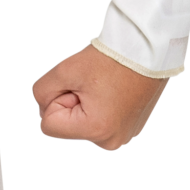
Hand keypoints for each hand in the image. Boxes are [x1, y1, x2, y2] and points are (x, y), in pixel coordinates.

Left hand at [31, 43, 166, 150]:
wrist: (147, 48)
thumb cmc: (113, 58)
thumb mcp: (64, 70)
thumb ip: (41, 92)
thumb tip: (43, 104)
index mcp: (96, 130)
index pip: (48, 125)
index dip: (56, 100)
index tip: (76, 85)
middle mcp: (112, 140)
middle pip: (67, 126)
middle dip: (71, 103)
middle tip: (91, 83)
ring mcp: (124, 136)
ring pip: (83, 123)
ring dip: (85, 104)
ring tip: (103, 86)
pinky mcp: (131, 128)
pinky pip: (100, 121)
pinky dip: (100, 106)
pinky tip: (113, 90)